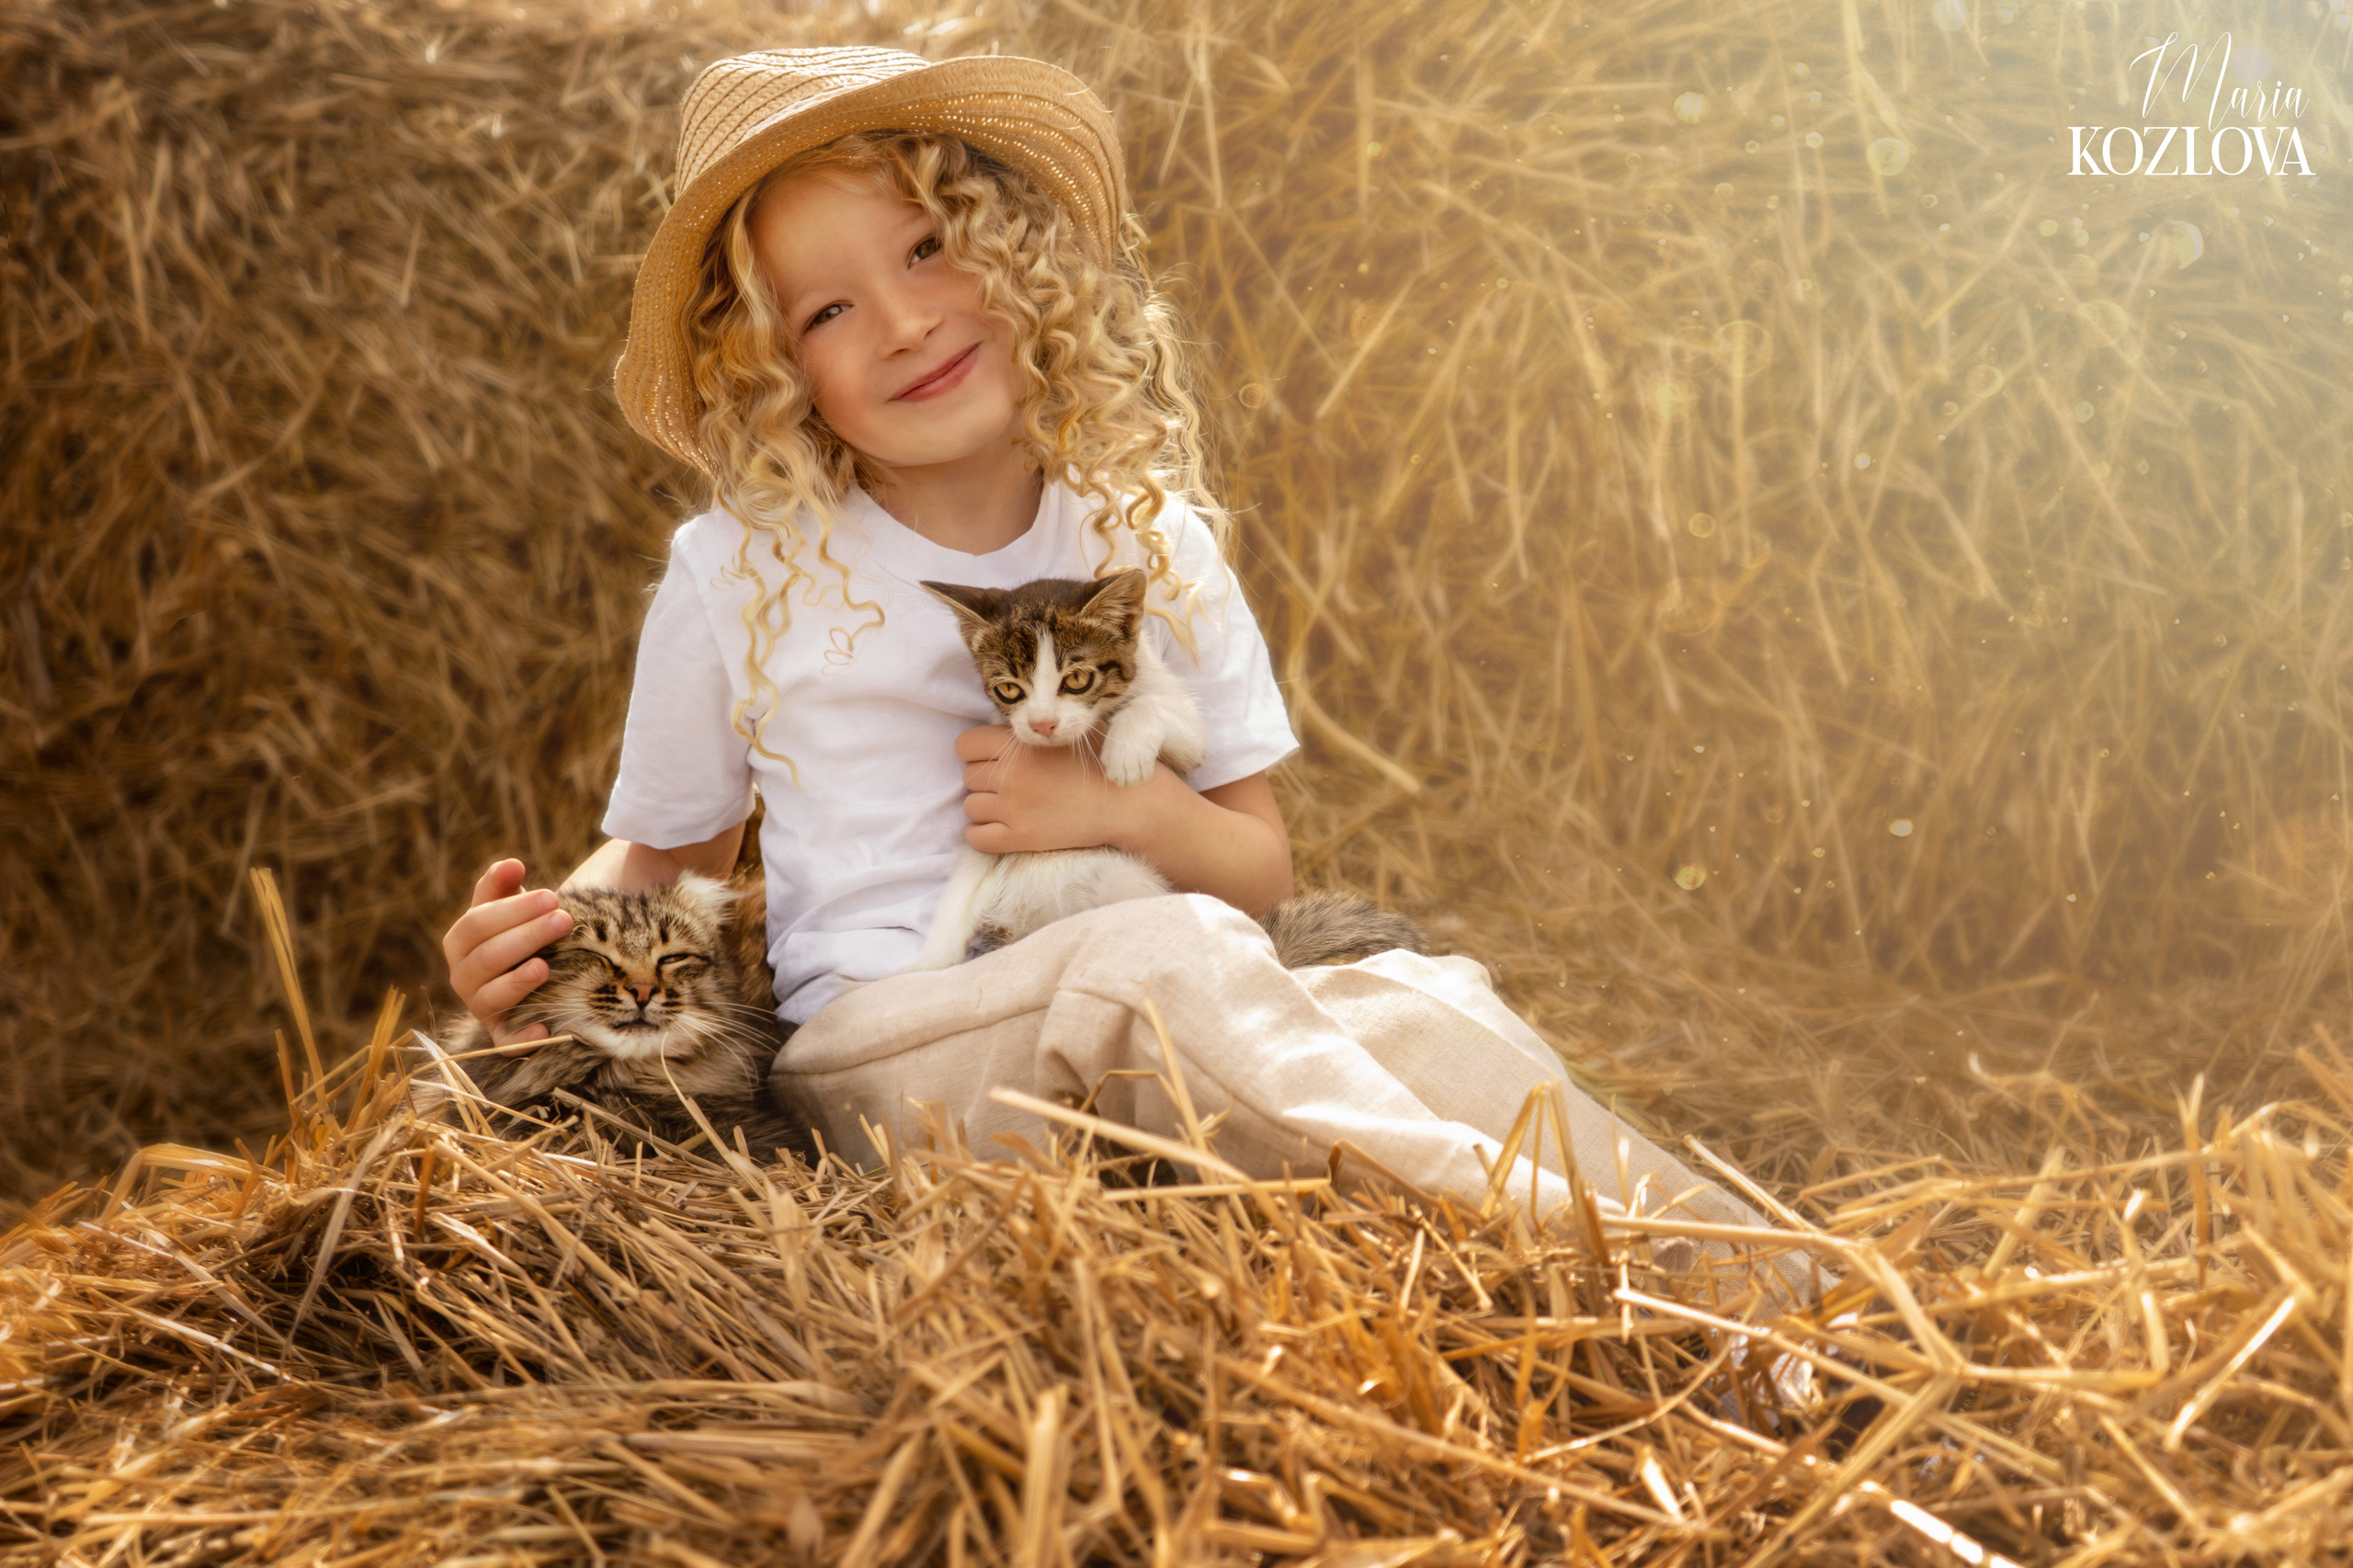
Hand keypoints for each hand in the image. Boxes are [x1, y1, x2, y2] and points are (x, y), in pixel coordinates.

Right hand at [441, 858, 573, 1052]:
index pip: (477, 925)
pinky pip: (505, 1043)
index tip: (552, 896)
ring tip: (545, 967)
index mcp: (460, 942)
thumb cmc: (515, 929)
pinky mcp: (502, 1033)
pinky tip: (544, 1028)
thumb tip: (512, 864)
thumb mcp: (507, 904)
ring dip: (517, 983)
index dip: (513, 910)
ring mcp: (481, 1007)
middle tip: (564, 919)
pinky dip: (521, 1039)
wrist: (528, 965)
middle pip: (487, 958)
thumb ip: (503, 884)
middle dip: (526, 937)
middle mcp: (463, 977)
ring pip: (490, 998)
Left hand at [955, 724, 1171, 854]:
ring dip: (985, 805)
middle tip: (1009, 781)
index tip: (992, 756)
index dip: (976, 750)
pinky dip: (981, 833)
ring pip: (970, 806)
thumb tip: (1006, 725)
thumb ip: (1035, 728)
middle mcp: (1011, 776)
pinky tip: (999, 826)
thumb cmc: (1103, 761)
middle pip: (968, 776)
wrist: (1128, 804)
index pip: (965, 745)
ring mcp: (1013, 809)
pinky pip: (976, 837)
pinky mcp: (1020, 838)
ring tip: (1010, 803)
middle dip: (984, 777)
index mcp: (1020, 745)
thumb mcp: (1070, 730)